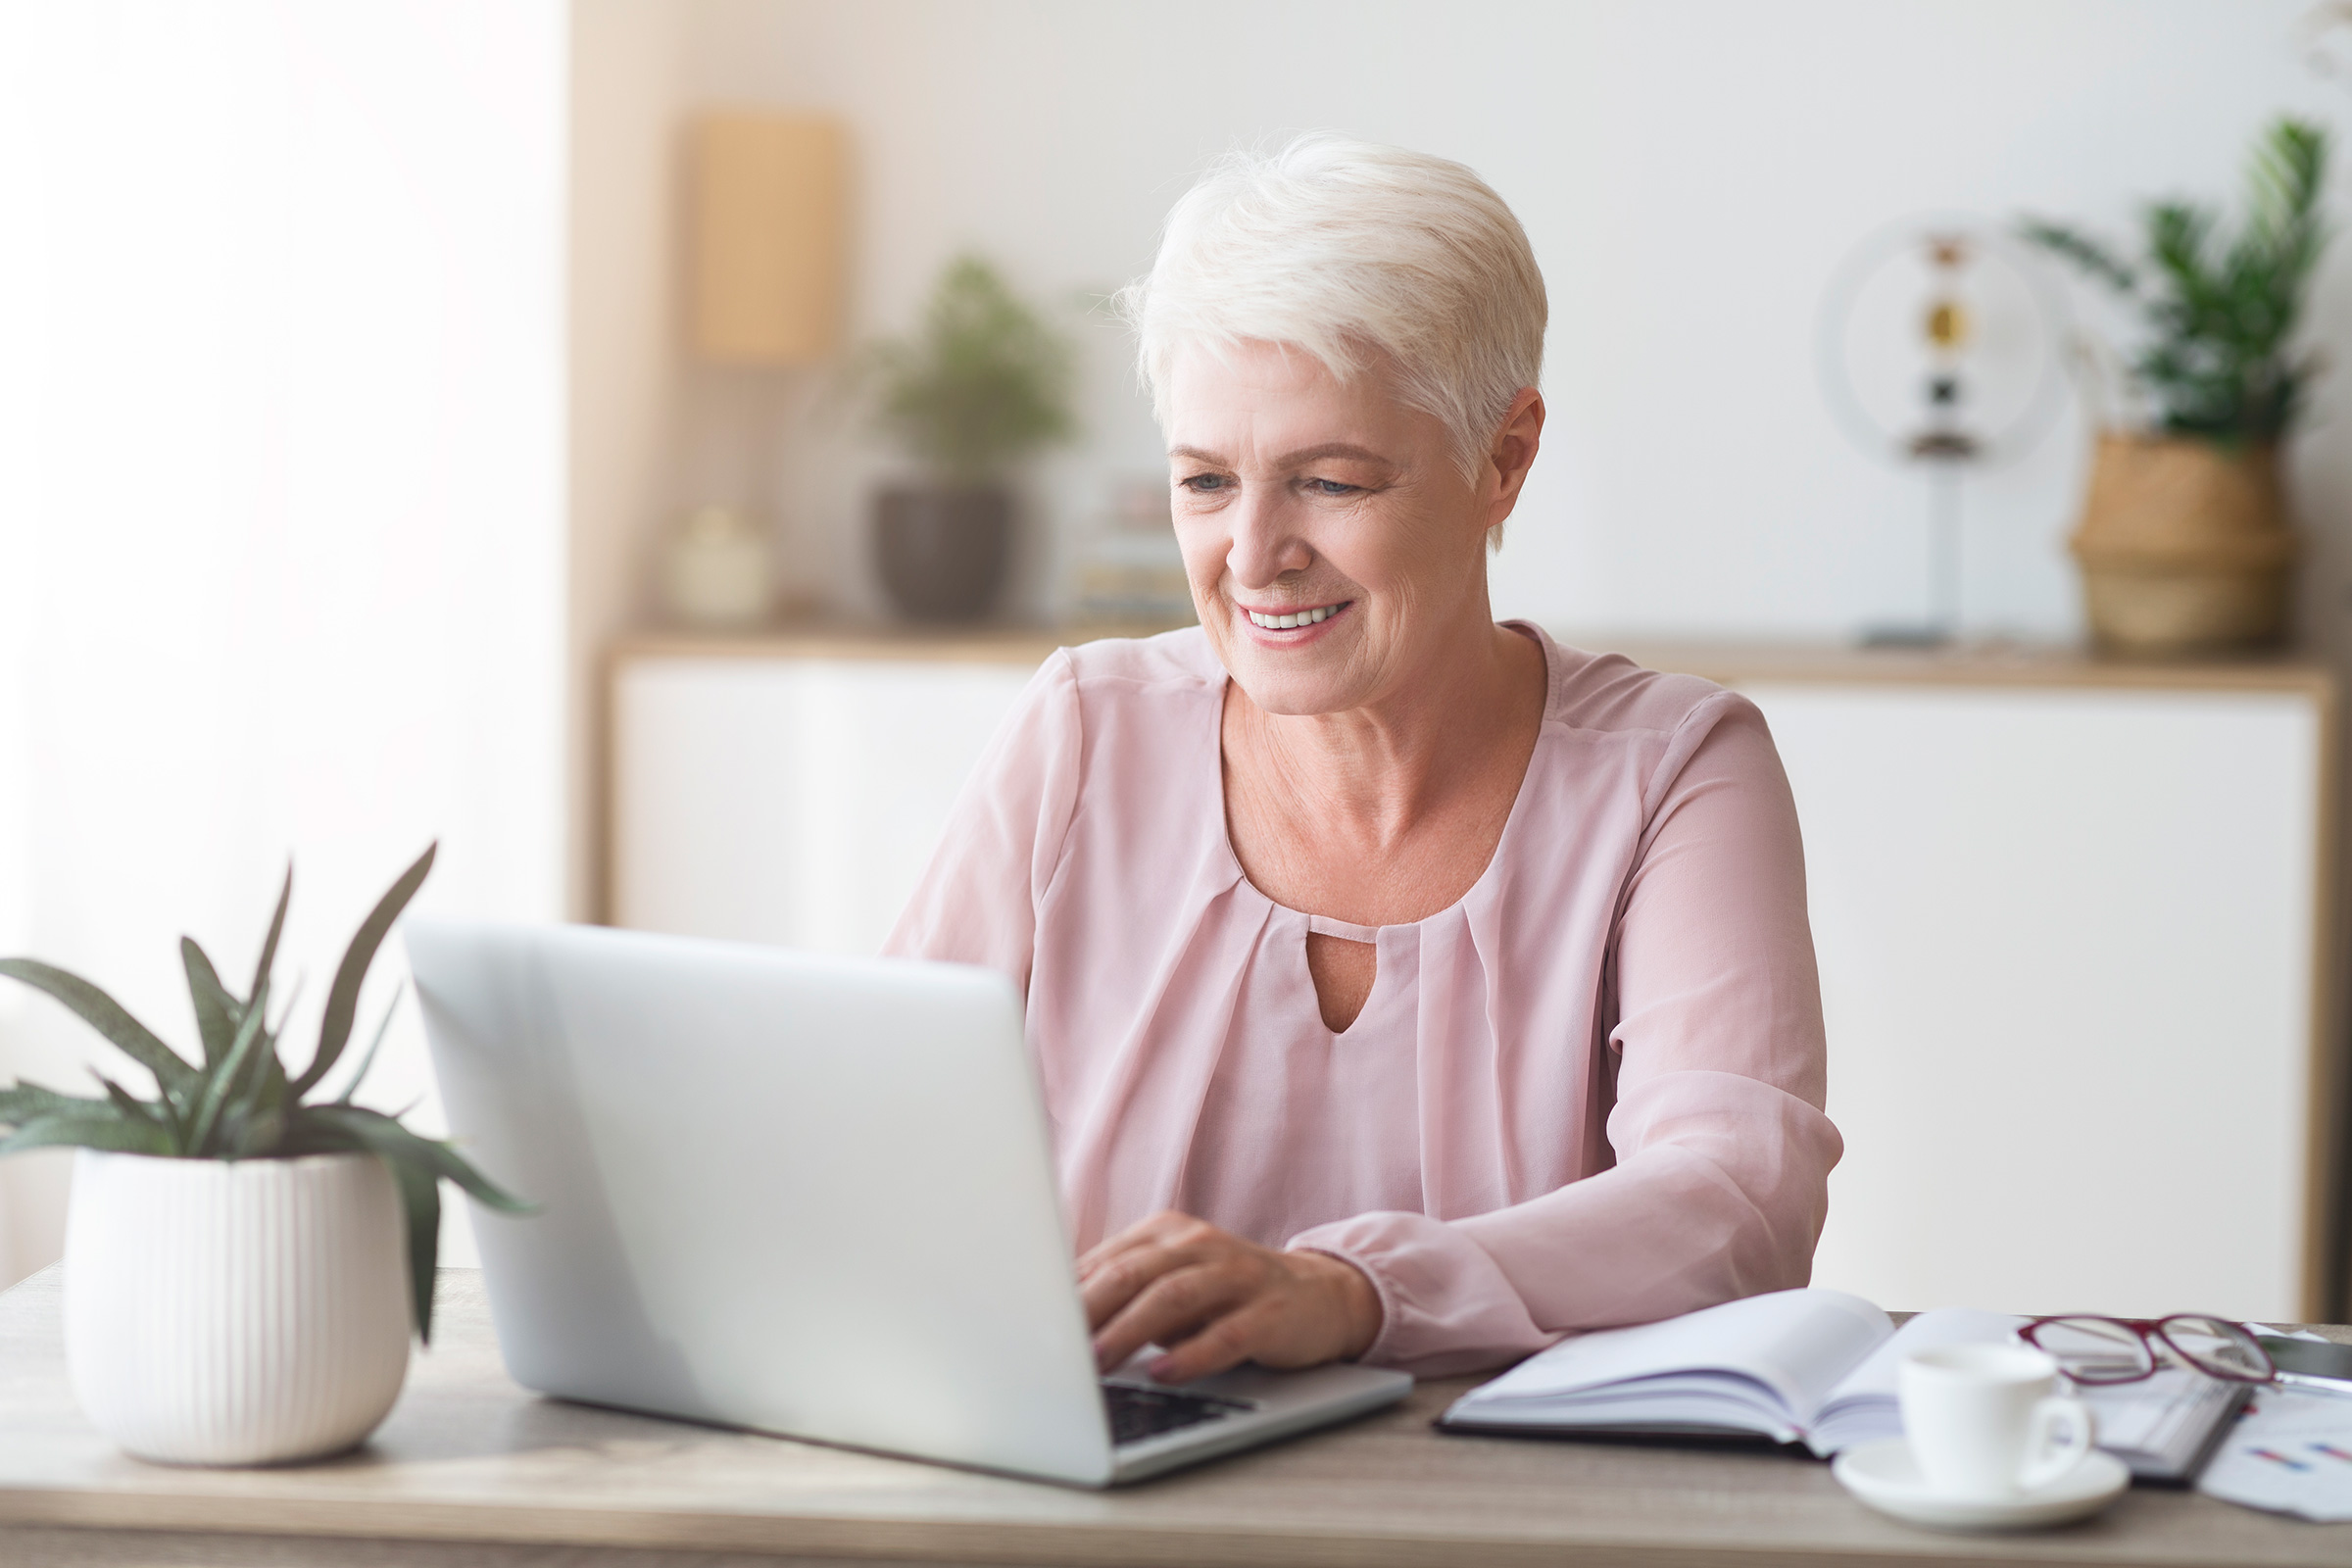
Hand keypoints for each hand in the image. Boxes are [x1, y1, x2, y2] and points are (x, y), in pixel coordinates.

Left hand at [1077, 1210, 1382, 1382]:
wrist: (1319, 1295)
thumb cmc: (1225, 1295)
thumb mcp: (1171, 1284)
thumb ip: (1121, 1294)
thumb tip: (1049, 1322)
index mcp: (1166, 1233)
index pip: (1104, 1260)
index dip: (1063, 1295)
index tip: (1029, 1324)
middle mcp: (1199, 1245)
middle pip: (1132, 1272)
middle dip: (1087, 1310)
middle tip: (1051, 1345)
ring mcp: (1237, 1275)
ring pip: (1173, 1298)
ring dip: (1128, 1331)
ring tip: (1095, 1362)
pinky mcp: (1270, 1312)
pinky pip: (1226, 1333)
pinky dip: (1191, 1354)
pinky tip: (1163, 1373)